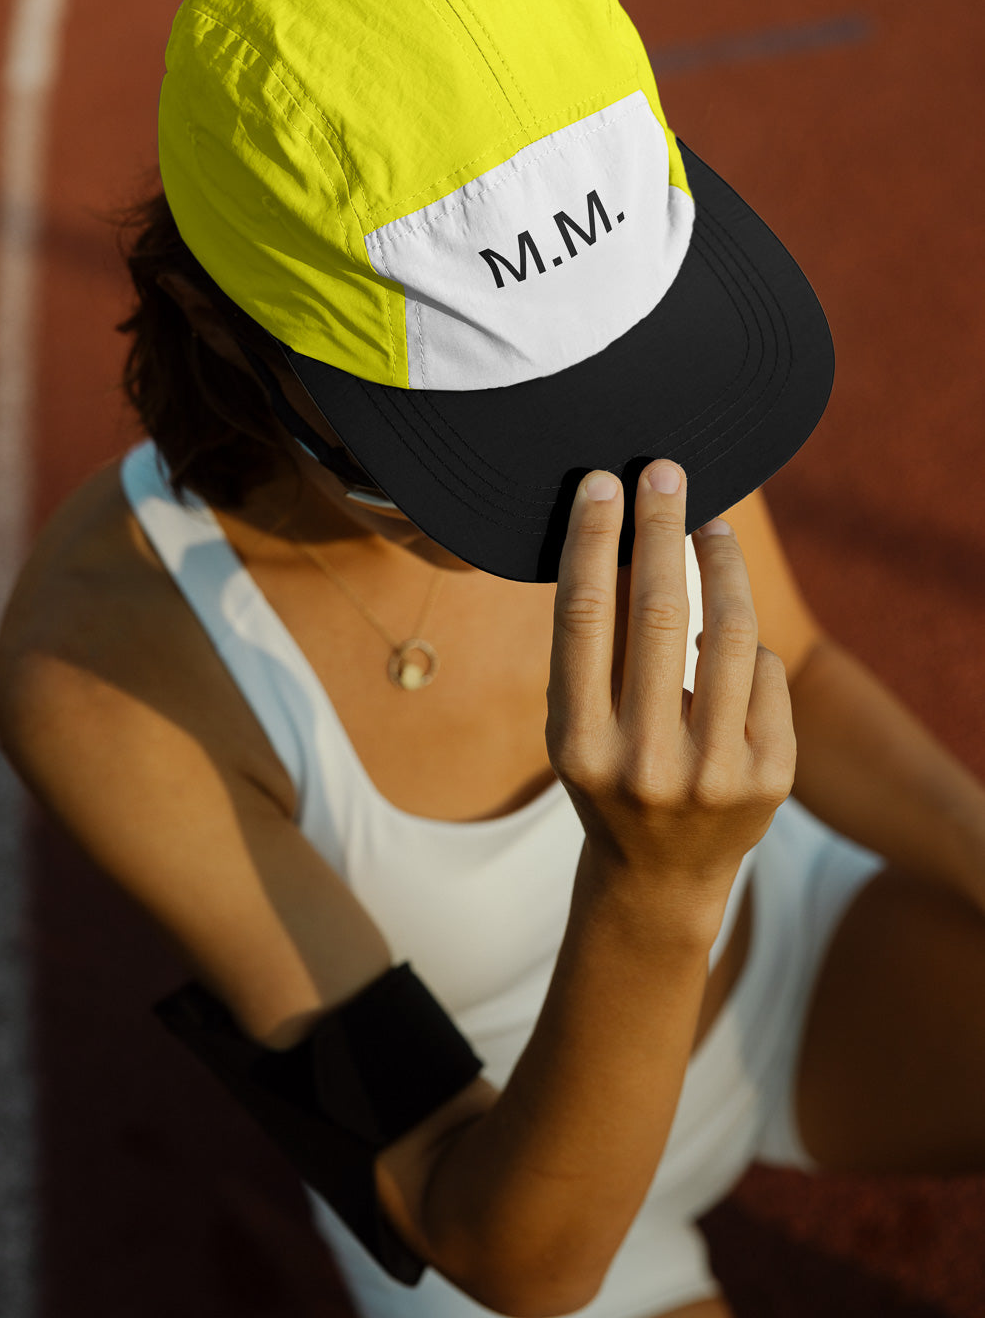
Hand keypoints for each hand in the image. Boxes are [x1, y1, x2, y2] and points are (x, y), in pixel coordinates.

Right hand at [545, 460, 796, 918]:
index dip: (593, 539)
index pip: (584, 617)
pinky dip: (745, 647)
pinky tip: (728, 645)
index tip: (601, 481)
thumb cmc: (610, 775)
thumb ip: (593, 649)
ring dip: (720, 563)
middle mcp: (645, 762)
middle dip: (661, 527)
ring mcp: (715, 774)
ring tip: (711, 528)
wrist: (661, 876)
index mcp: (578, 744)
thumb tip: (622, 536)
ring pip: (728, 630)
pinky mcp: (772, 778)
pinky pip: (765, 671)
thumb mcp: (576, 725)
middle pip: (657, 611)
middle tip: (665, 472)